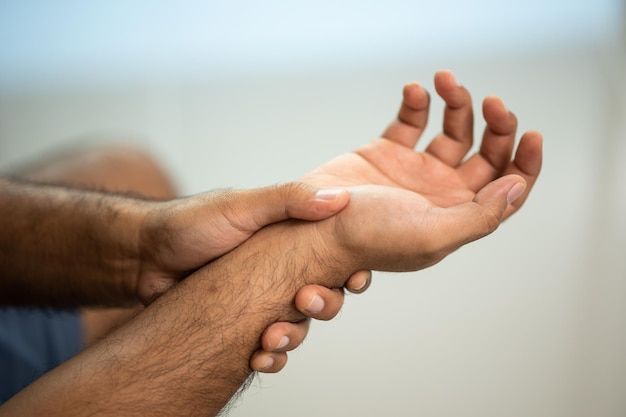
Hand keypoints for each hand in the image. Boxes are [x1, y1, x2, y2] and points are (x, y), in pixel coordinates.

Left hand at [137, 182, 370, 373]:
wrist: (139, 257)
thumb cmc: (188, 224)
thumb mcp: (241, 205)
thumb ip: (288, 200)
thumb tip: (339, 197)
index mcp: (287, 238)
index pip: (334, 255)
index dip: (351, 270)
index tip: (356, 280)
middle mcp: (280, 269)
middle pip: (323, 294)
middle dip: (324, 305)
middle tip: (306, 303)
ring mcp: (261, 298)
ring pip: (297, 325)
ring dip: (293, 336)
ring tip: (272, 339)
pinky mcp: (241, 323)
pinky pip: (268, 346)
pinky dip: (270, 356)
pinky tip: (260, 358)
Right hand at [300, 69, 540, 271]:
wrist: (312, 227)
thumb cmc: (368, 239)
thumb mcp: (432, 235)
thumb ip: (481, 216)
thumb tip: (517, 186)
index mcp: (457, 216)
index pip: (506, 190)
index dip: (525, 163)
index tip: (530, 134)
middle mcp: (441, 193)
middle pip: (487, 154)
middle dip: (497, 125)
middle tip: (493, 103)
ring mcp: (415, 170)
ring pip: (453, 130)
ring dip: (458, 103)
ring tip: (446, 81)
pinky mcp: (388, 151)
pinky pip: (411, 120)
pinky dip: (417, 103)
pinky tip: (415, 91)